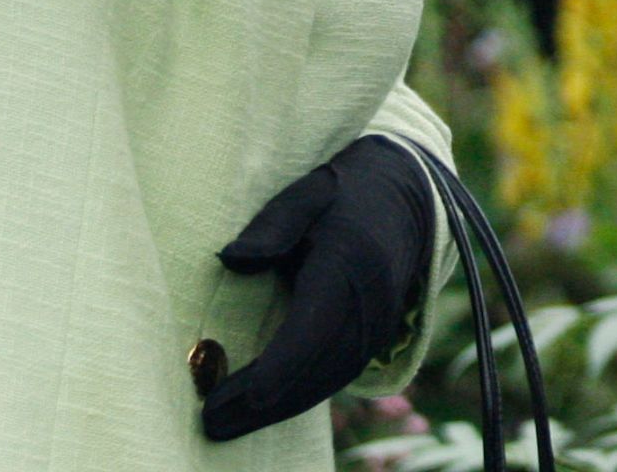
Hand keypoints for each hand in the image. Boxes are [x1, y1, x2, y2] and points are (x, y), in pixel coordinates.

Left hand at [201, 136, 432, 441]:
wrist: (405, 200)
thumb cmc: (344, 195)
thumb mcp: (307, 193)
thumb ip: (271, 225)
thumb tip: (229, 260)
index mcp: (350, 263)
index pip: (314, 328)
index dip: (280, 366)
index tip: (243, 393)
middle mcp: (369, 305)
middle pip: (316, 368)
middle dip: (264, 401)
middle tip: (211, 420)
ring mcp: (377, 327)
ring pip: (326, 381)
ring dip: (278, 408)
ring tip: (226, 421)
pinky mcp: (374, 339)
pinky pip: (336, 377)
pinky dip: (299, 395)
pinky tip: (263, 406)